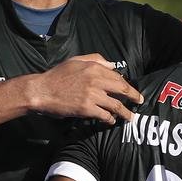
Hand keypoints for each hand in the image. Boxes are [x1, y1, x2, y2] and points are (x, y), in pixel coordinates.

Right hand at [25, 54, 142, 123]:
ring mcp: (92, 95)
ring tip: (130, 117)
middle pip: (122, 89)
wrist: (41, 91)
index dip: (127, 85)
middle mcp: (96, 80)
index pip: (118, 77)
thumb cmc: (57, 75)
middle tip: (140, 102)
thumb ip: (96, 59)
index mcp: (94, 67)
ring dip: (125, 112)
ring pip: (116, 105)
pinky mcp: (87, 108)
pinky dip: (110, 119)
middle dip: (134, 97)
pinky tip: (111, 121)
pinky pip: (104, 115)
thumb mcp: (76, 61)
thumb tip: (112, 65)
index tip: (132, 90)